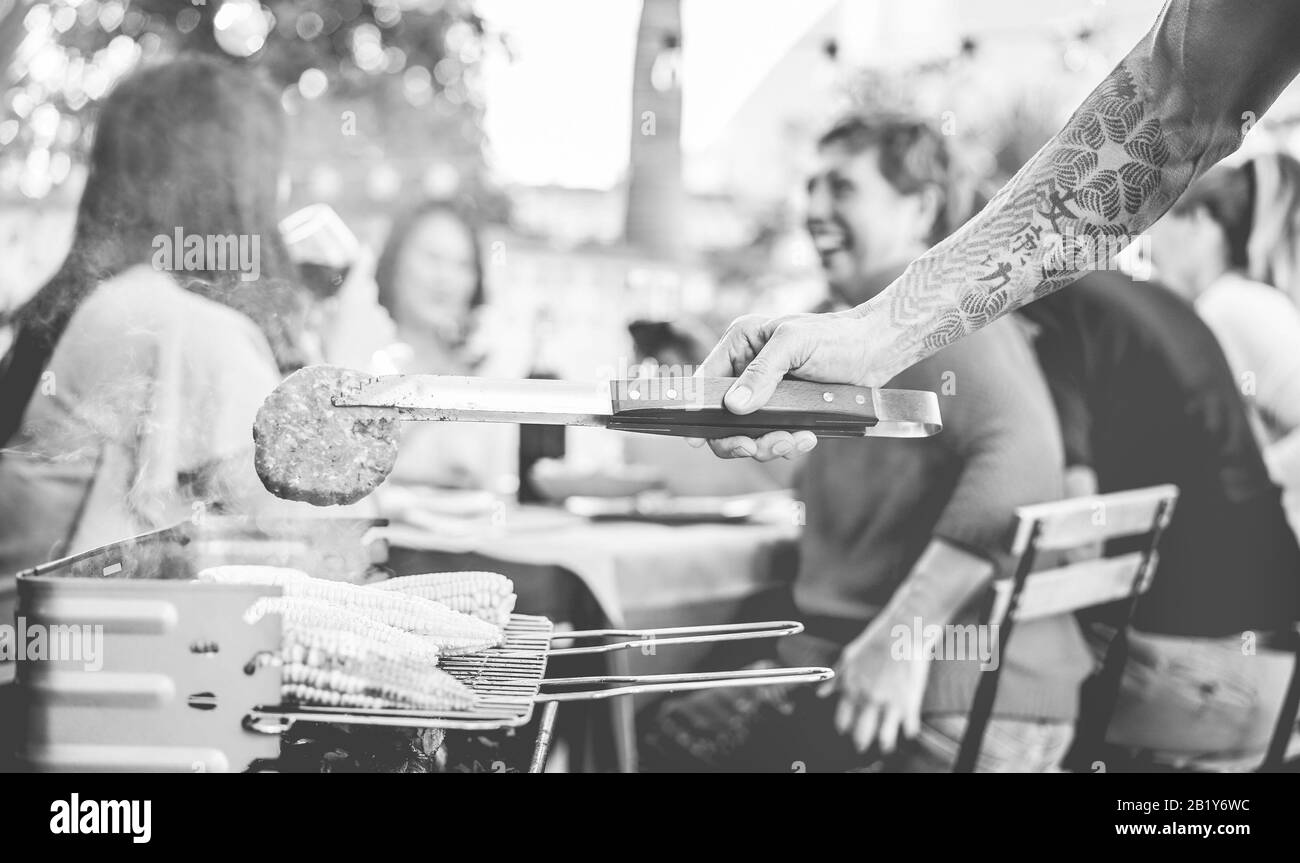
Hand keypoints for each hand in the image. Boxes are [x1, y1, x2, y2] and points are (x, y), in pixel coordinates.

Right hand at [687, 310, 885, 460]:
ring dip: (769, 444)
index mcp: (740, 344)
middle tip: (755, 447)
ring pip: (748, 434)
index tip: (700, 438)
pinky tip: (807, 437)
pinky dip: (788, 444)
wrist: (876, 352)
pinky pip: (774, 438)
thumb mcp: (794, 344)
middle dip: (740, 438)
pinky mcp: (785, 412)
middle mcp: (747, 370)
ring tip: (794, 440)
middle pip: (723, 418)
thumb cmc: (836, 336)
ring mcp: (766, 394)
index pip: (705, 382)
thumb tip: (735, 405)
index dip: (698, 411)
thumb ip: (762, 372)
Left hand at [819, 622, 929, 754]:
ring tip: (885, 744)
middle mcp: (869, 700)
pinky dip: (907, 732)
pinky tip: (906, 728)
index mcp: (852, 690)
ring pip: (884, 740)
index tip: (847, 730)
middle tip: (863, 744)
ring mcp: (889, 704)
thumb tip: (821, 693)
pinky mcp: (910, 704)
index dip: (844, 728)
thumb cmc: (876, 641)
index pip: (842, 722)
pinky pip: (909, 731)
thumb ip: (835, 678)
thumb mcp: (848, 657)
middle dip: (860, 743)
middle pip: (861, 736)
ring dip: (884, 744)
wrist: (902, 631)